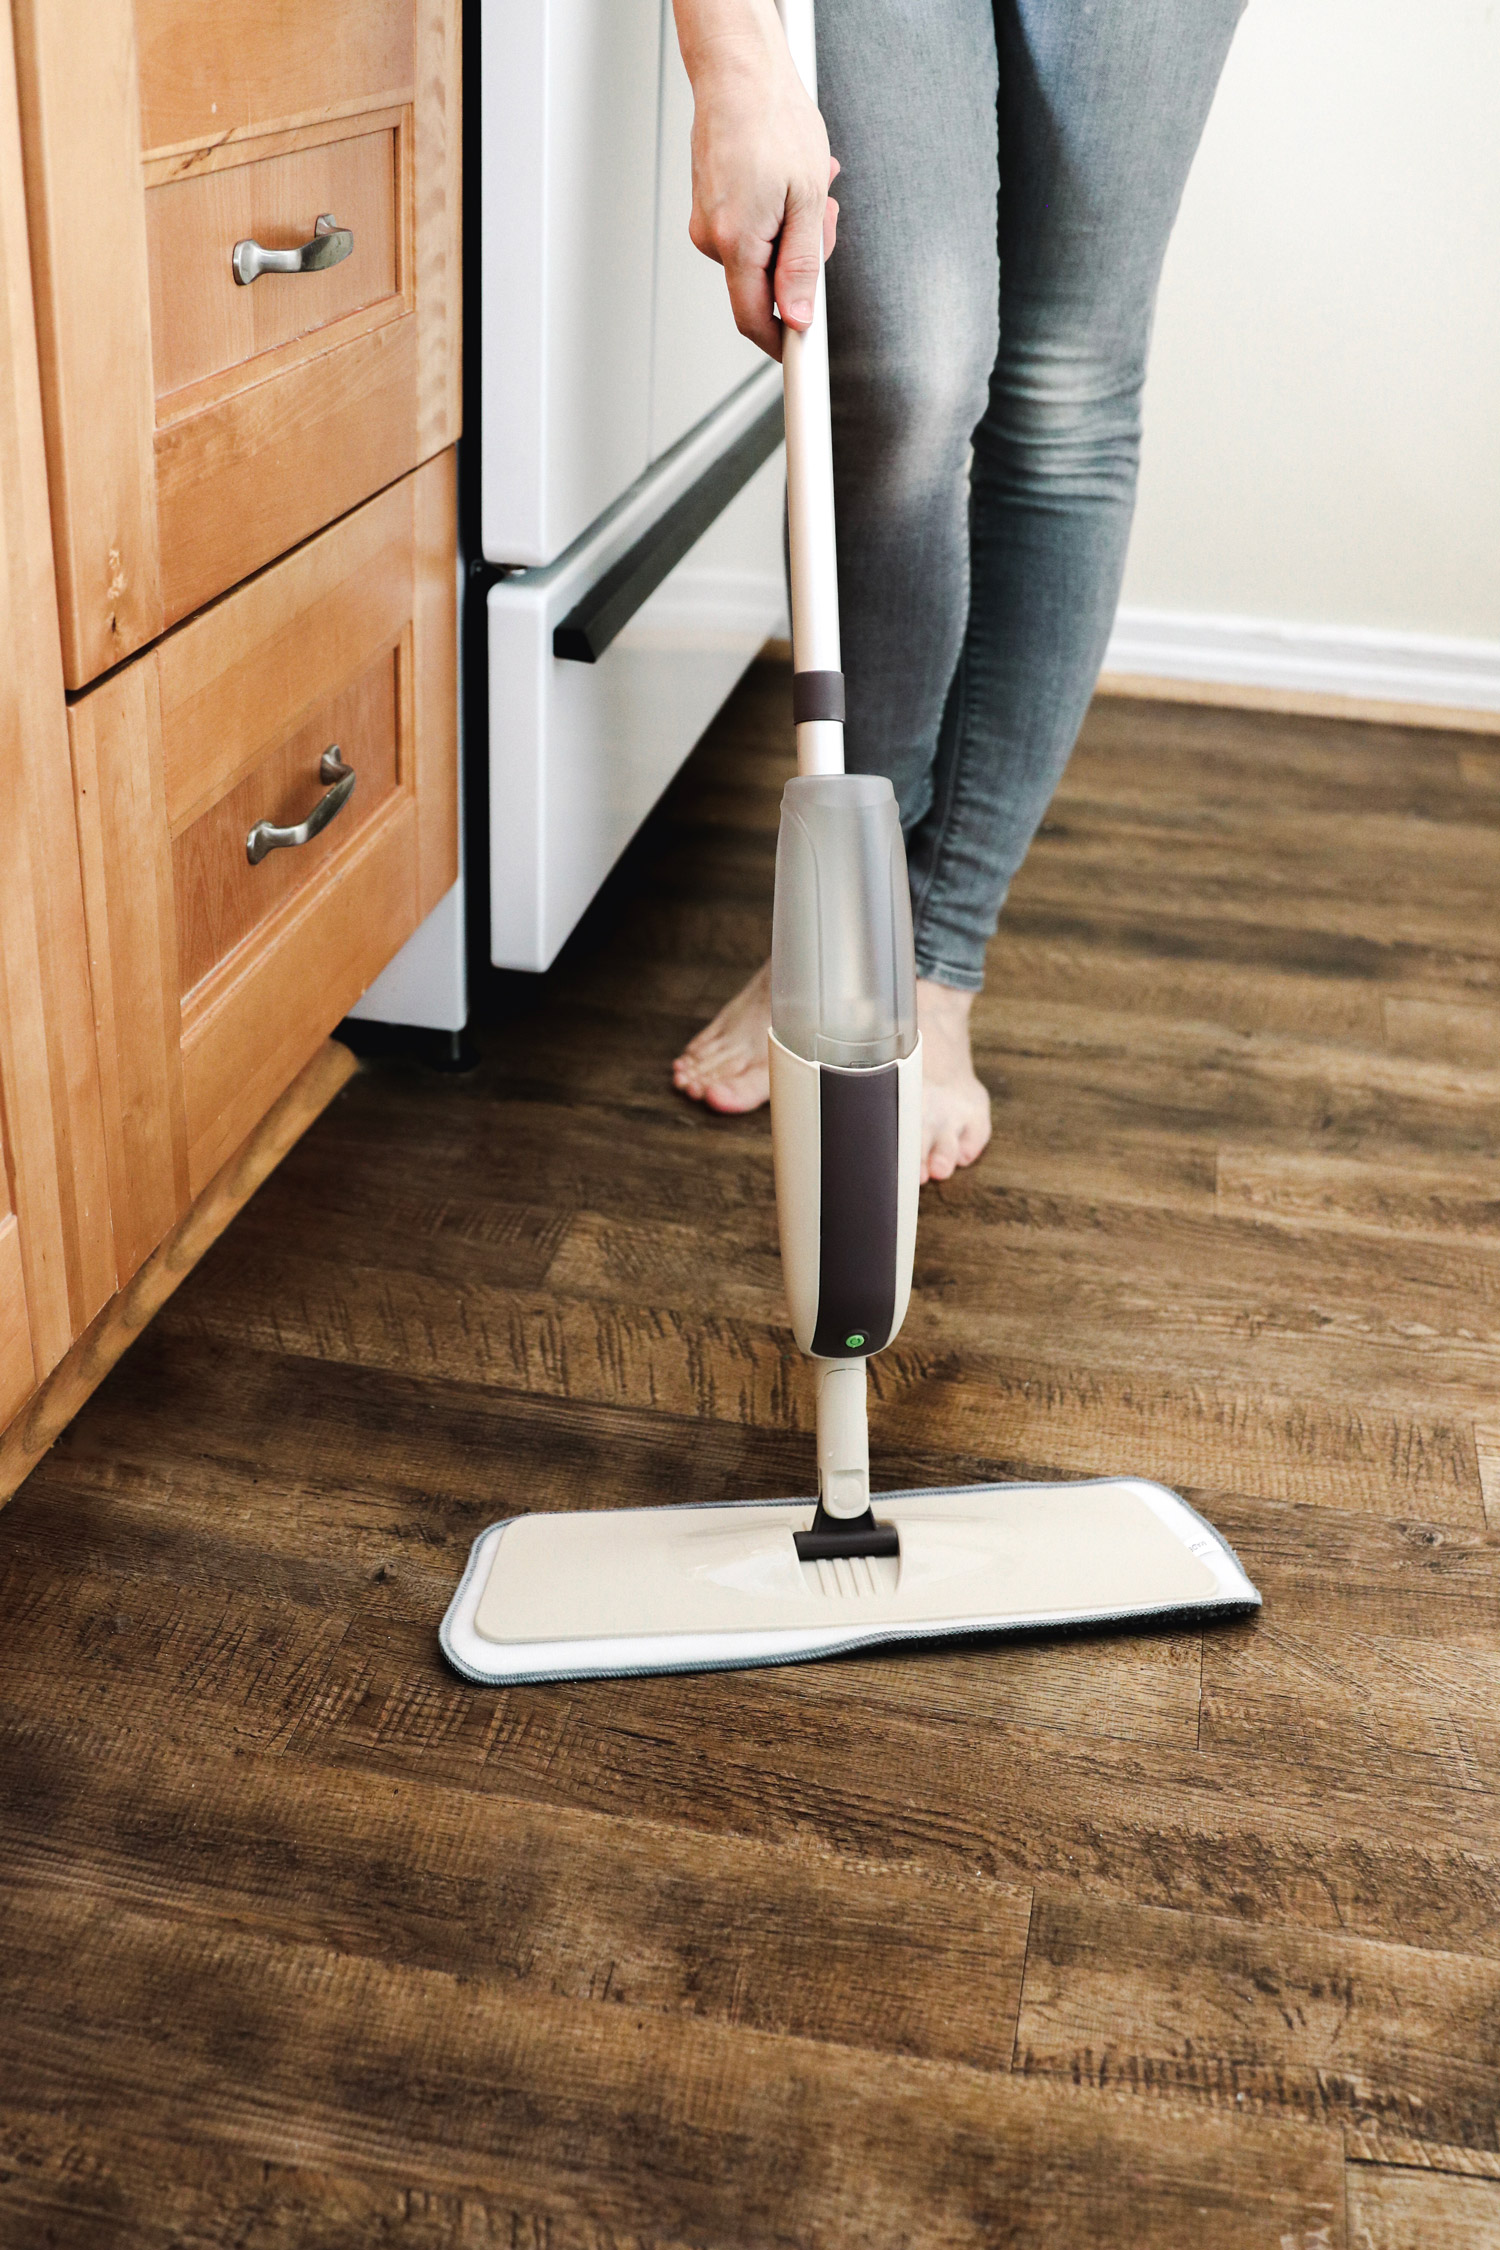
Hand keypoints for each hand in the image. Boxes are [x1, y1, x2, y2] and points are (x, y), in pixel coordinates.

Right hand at [673, 0, 839, 358]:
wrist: (738, 70)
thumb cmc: (771, 119)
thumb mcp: (806, 199)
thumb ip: (801, 265)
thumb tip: (799, 316)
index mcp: (735, 242)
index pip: (756, 321)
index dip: (784, 346)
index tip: (804, 362)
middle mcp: (712, 238)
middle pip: (764, 286)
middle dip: (801, 265)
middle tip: (821, 221)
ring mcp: (708, 222)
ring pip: (761, 256)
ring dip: (793, 232)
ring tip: (806, 187)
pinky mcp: (711, 207)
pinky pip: (751, 232)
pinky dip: (777, 215)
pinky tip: (788, 182)